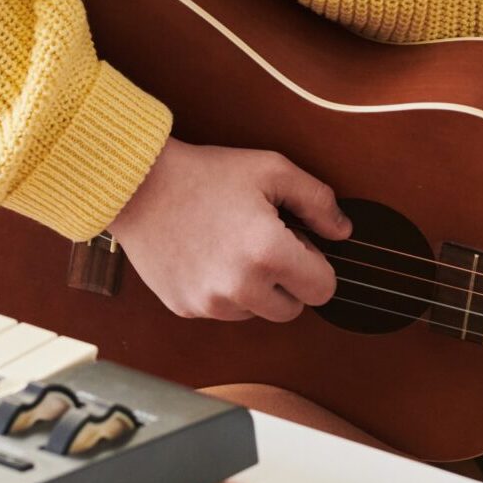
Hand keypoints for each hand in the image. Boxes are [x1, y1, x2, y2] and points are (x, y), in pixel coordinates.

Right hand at [105, 136, 348, 322]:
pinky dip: (223, 290)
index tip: (298, 245)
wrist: (140, 185)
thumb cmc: (206, 174)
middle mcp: (241, 288)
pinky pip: (223, 310)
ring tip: (232, 246)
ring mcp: (211, 304)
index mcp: (269, 254)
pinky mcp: (187, 308)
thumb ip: (317, 200)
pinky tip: (208, 255)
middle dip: (287, 281)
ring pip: (257, 312)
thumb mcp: (271, 170)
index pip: (324, 289)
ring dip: (255, 289)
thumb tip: (342, 231)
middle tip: (264, 243)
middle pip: (292, 309)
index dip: (316, 265)